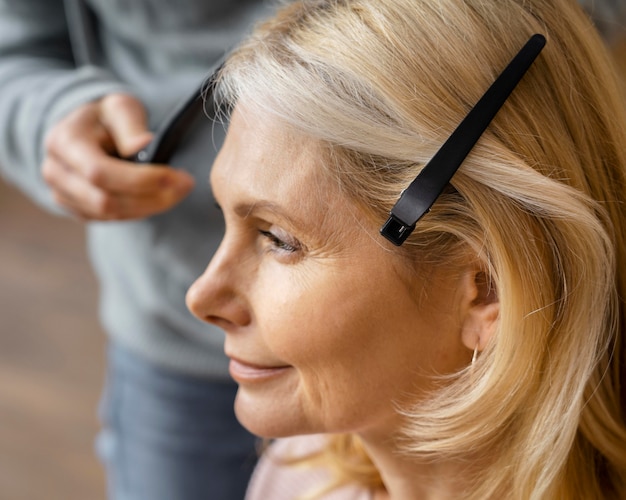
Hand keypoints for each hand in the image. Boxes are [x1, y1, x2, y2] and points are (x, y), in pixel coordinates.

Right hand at [42, 93, 194, 219]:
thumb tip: (144, 144)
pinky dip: (141, 211)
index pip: (100, 173)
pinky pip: (112, 220)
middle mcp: (56, 172)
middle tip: (185, 186)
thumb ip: (131, 126)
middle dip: (152, 197)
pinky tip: (159, 196)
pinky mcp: (76, 209)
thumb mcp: (121, 108)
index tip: (176, 176)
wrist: (88, 130)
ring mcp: (63, 194)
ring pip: (111, 215)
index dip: (141, 180)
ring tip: (178, 190)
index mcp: (64, 143)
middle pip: (105, 201)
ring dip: (151, 206)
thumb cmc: (108, 117)